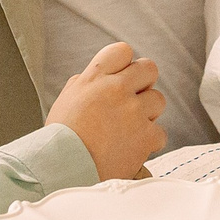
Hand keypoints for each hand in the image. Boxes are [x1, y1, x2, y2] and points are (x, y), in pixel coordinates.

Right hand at [48, 41, 167, 179]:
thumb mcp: (66, 99)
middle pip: (149, 69)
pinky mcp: (145, 136)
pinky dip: (148, 143)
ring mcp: (133, 111)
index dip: (125, 64)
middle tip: (134, 100)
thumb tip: (99, 77)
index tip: (121, 78)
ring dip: (148, 114)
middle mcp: (117, 89)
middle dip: (144, 83)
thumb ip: (86, 82)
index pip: (122, 51)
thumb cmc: (60, 138)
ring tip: (129, 129)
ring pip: (158, 100)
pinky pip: (160, 133)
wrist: (62, 168)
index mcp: (95, 77)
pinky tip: (131, 149)